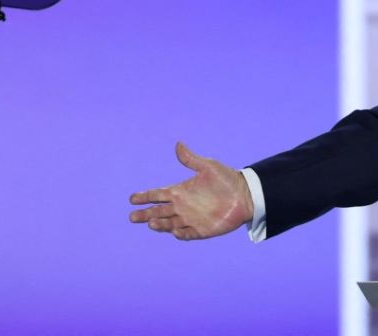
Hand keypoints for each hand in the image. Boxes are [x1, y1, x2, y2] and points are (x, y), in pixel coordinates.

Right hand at [128, 142, 253, 240]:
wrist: (246, 194)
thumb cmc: (227, 179)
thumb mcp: (208, 166)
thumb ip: (191, 159)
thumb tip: (178, 144)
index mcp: (181, 192)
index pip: (158, 195)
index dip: (144, 197)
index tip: (132, 198)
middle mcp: (182, 207)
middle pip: (158, 212)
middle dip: (145, 214)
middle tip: (132, 216)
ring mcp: (191, 219)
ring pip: (169, 224)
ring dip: (160, 224)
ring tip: (151, 222)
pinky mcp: (202, 230)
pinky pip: (188, 234)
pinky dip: (181, 234)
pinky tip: (176, 231)